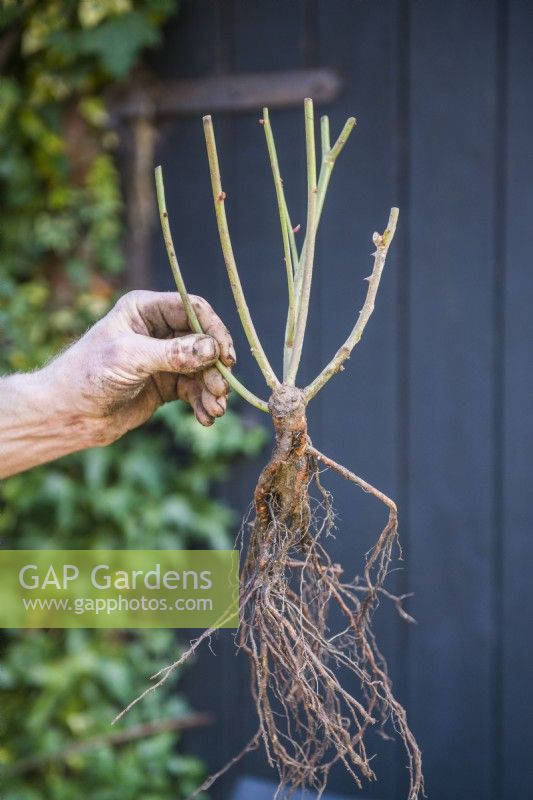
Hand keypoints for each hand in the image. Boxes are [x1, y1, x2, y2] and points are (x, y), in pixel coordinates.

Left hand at [45, 290, 235, 444]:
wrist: (69, 415)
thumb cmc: (89, 375)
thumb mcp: (131, 359)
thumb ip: (173, 354)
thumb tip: (212, 350)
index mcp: (145, 310)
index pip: (192, 310)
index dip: (213, 331)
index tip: (226, 357)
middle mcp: (158, 330)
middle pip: (204, 341)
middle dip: (215, 368)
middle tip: (222, 391)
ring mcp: (164, 358)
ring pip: (203, 368)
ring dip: (213, 389)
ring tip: (216, 411)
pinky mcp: (166, 384)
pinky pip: (195, 390)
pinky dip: (203, 403)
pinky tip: (205, 418)